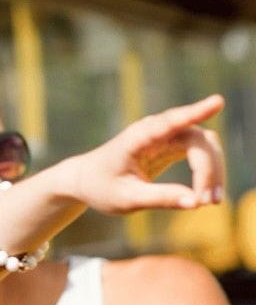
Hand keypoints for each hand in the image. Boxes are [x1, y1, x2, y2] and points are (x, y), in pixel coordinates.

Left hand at [71, 95, 224, 213]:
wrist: (88, 180)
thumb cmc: (102, 187)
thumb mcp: (126, 198)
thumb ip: (160, 198)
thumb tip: (195, 203)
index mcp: (136, 139)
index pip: (169, 122)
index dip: (194, 112)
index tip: (217, 102)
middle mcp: (154, 130)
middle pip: (197, 139)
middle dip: (209, 169)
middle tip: (207, 202)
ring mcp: (166, 135)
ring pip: (205, 144)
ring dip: (214, 171)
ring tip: (210, 202)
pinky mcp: (173, 145)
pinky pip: (202, 151)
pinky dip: (209, 171)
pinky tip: (206, 194)